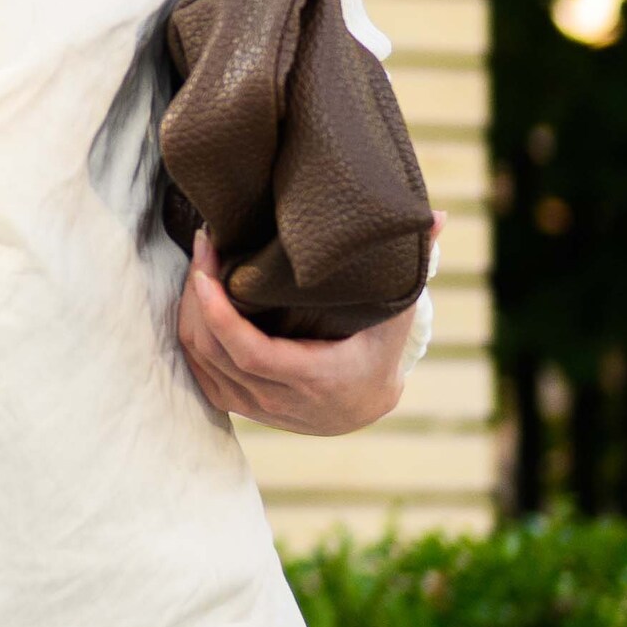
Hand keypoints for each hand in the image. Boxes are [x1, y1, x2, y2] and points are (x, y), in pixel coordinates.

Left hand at [178, 226, 426, 436]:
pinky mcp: (242, 407)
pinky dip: (191, 337)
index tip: (207, 268)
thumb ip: (412, 265)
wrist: (367, 402)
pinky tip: (194, 300)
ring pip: (202, 364)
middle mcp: (283, 401)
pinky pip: (201, 376)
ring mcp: (258, 409)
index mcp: (318, 379)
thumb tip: (437, 217)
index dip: (218, 313)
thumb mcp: (395, 309)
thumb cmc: (379, 348)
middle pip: (216, 353)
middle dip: (197, 298)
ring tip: (199, 265)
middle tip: (202, 248)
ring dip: (189, 313)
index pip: (250, 353)